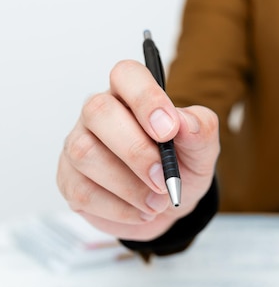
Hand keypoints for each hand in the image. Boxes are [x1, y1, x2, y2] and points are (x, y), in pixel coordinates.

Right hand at [57, 60, 219, 240]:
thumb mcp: (202, 149)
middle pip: (99, 112)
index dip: (146, 98)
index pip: (127, 75)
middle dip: (136, 150)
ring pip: (86, 154)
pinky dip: (120, 208)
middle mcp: (99, 113)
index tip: (169, 130)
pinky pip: (83, 191)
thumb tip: (184, 123)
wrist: (168, 204)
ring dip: (129, 186)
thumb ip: (200, 130)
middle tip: (165, 179)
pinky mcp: (69, 179)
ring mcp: (78, 144)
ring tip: (159, 201)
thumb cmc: (182, 165)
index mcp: (132, 94)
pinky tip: (142, 211)